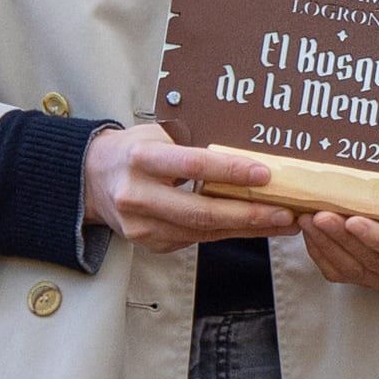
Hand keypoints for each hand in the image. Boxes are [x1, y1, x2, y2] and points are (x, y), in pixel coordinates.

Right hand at [81, 125, 302, 252]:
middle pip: (201, 211)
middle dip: (249, 214)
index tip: (265, 174)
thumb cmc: (135, 150)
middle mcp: (138, 195)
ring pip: (204, 231)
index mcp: (141, 159)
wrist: (93, 178)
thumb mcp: (159, 135)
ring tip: (282, 221)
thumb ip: (194, 145)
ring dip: (247, 228)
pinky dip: (228, 233)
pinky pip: (197, 239)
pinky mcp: (150, 243)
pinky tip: (254, 226)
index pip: (192, 166)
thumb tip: (249, 153)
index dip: (230, 171)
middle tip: (286, 212)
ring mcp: (142, 226)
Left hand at [300, 197, 378, 295]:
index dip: (377, 238)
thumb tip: (377, 163)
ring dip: (326, 243)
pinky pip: (340, 274)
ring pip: (353, 269)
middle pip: (373, 261)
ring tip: (308, 219)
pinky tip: (311, 233)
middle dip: (341, 237)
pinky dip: (322, 252)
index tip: (352, 221)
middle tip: (319, 214)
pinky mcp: (372, 284)